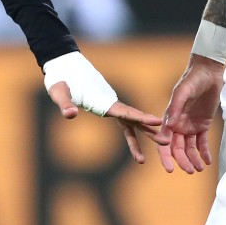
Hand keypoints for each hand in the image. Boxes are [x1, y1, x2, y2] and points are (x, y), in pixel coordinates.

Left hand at [43, 50, 165, 163]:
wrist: (63, 64)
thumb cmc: (60, 77)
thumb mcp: (59, 91)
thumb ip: (65, 103)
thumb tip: (71, 115)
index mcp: (102, 100)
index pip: (125, 111)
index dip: (141, 118)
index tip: (158, 122)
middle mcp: (110, 102)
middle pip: (133, 118)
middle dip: (149, 130)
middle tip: (166, 142)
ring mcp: (109, 103)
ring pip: (130, 122)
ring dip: (140, 137)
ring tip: (142, 160)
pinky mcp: (106, 105)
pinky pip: (123, 121)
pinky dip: (130, 133)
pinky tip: (135, 146)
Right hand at [156, 56, 223, 173]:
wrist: (207, 73)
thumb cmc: (192, 79)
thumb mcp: (183, 91)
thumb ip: (176, 107)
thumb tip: (169, 126)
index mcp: (170, 117)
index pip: (164, 139)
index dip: (165, 154)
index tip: (169, 168)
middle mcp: (178, 123)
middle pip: (177, 147)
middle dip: (182, 160)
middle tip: (189, 171)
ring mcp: (190, 125)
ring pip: (189, 147)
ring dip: (193, 158)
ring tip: (199, 169)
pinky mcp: (203, 124)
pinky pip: (202, 142)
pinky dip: (204, 152)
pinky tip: (207, 161)